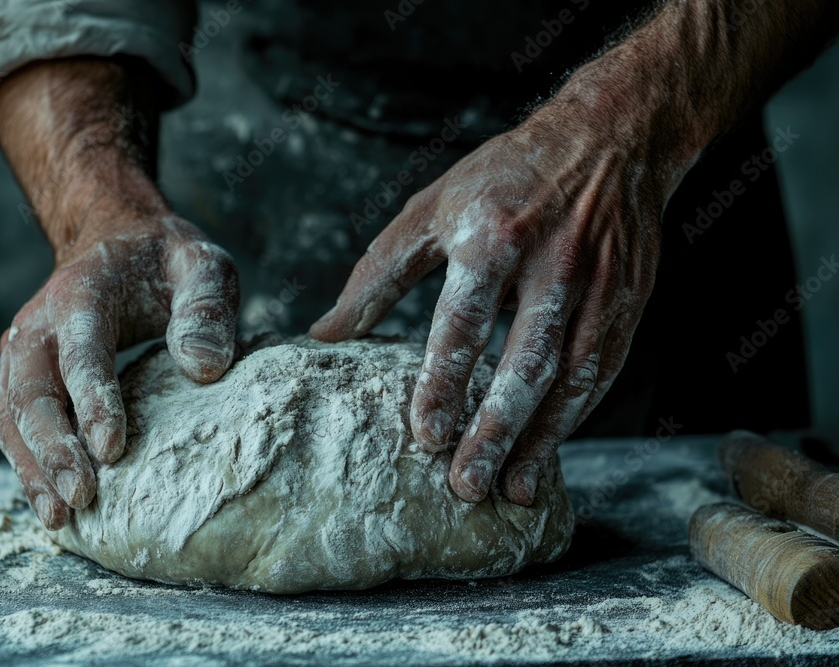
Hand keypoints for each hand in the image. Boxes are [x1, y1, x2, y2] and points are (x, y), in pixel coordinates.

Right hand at [0, 59, 238, 528]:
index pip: (82, 351)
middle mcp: (40, 323)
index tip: (113, 449)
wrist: (116, 241)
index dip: (93, 400)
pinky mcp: (23, 376)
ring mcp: (24, 351)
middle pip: (32, 391)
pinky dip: (27, 465)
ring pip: (12, 415)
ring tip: (61, 518)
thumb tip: (206, 369)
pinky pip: (13, 424)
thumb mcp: (201, 267)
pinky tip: (51, 506)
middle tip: (81, 499)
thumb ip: (205, 310)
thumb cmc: (165, 261)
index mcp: (82, 291)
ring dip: (32, 468)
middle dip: (53, 449)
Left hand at [311, 100, 682, 505]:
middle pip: (522, 363)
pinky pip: (601, 370)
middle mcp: (550, 263)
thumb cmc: (505, 176)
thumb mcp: (432, 208)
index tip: (425, 436)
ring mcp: (598, 285)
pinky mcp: (629, 300)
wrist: (609, 141)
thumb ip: (379, 273)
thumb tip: (326, 332)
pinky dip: (575, 416)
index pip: (463, 324)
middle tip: (467, 485)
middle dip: (494, 431)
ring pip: (569, 378)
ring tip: (508, 488)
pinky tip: (548, 449)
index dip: (443, 384)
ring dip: (539, 439)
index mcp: (492, 236)